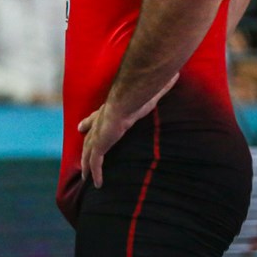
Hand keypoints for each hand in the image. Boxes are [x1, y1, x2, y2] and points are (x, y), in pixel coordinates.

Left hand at [78, 74, 177, 188]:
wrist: (129, 97)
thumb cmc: (139, 93)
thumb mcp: (150, 91)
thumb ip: (161, 85)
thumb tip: (177, 73)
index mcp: (109, 110)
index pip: (96, 117)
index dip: (89, 122)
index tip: (81, 127)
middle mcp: (100, 122)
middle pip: (89, 137)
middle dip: (84, 147)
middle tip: (80, 158)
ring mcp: (98, 133)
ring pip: (88, 153)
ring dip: (86, 165)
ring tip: (85, 177)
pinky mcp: (100, 144)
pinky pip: (96, 162)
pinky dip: (96, 173)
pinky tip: (98, 184)